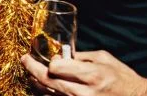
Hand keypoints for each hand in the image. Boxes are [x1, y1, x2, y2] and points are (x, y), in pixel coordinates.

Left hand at [21, 51, 146, 95]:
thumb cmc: (121, 77)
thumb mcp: (103, 59)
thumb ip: (80, 56)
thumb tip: (60, 54)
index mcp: (92, 75)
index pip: (56, 68)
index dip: (49, 61)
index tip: (48, 57)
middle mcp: (84, 92)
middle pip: (47, 81)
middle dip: (32, 69)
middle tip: (25, 60)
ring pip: (48, 93)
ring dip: (36, 82)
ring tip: (31, 72)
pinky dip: (47, 93)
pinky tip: (43, 86)